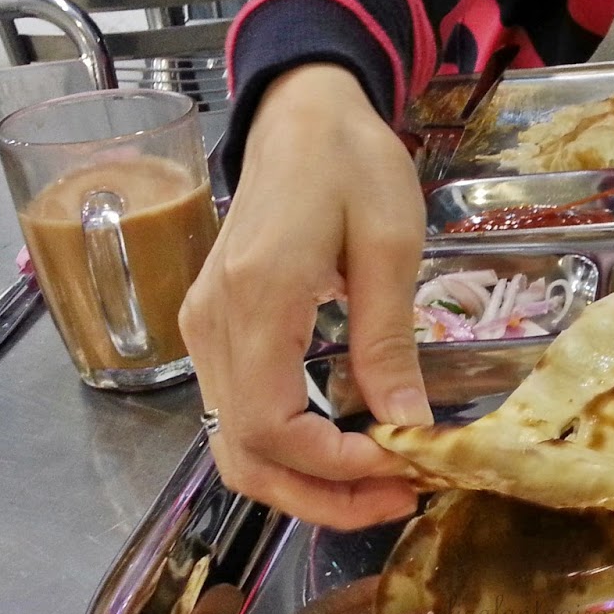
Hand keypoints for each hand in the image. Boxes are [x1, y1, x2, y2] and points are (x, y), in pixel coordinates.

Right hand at [180, 63, 434, 528]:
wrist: (300, 113)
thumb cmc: (352, 163)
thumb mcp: (390, 243)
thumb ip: (389, 337)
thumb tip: (407, 423)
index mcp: (257, 296)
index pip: (270, 424)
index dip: (334, 466)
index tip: (401, 467)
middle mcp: (215, 321)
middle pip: (243, 451)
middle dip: (321, 496)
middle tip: (396, 499)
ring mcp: (205, 326)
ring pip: (233, 444)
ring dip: (303, 483)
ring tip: (379, 485)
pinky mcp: (214, 326)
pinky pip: (238, 412)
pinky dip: (288, 449)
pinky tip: (346, 447)